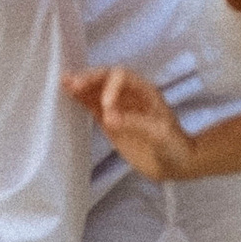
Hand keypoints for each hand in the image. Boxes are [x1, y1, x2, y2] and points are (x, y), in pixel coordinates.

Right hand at [65, 64, 194, 182]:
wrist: (176, 164)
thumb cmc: (175, 145)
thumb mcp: (160, 132)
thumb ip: (135, 123)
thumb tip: (108, 118)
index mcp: (144, 91)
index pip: (123, 77)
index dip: (111, 87)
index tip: (106, 107)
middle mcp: (129, 95)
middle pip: (106, 79)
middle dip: (90, 79)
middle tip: (73, 83)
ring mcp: (118, 108)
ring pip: (96, 91)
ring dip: (81, 86)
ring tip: (64, 82)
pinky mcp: (109, 122)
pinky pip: (92, 107)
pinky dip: (80, 101)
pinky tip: (69, 95)